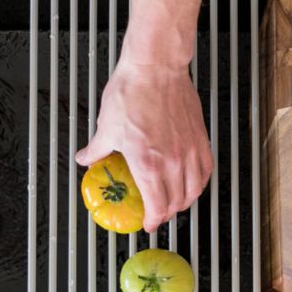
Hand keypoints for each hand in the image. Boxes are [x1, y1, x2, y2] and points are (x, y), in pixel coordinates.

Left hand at [75, 57, 212, 232]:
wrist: (155, 68)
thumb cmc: (133, 92)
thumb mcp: (106, 127)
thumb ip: (96, 150)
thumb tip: (86, 159)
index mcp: (148, 165)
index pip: (157, 207)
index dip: (153, 221)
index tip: (148, 223)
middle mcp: (173, 162)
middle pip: (177, 203)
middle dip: (166, 214)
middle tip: (157, 213)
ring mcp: (190, 151)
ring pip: (194, 190)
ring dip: (184, 201)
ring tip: (175, 201)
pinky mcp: (200, 138)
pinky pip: (206, 170)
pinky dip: (199, 182)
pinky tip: (192, 181)